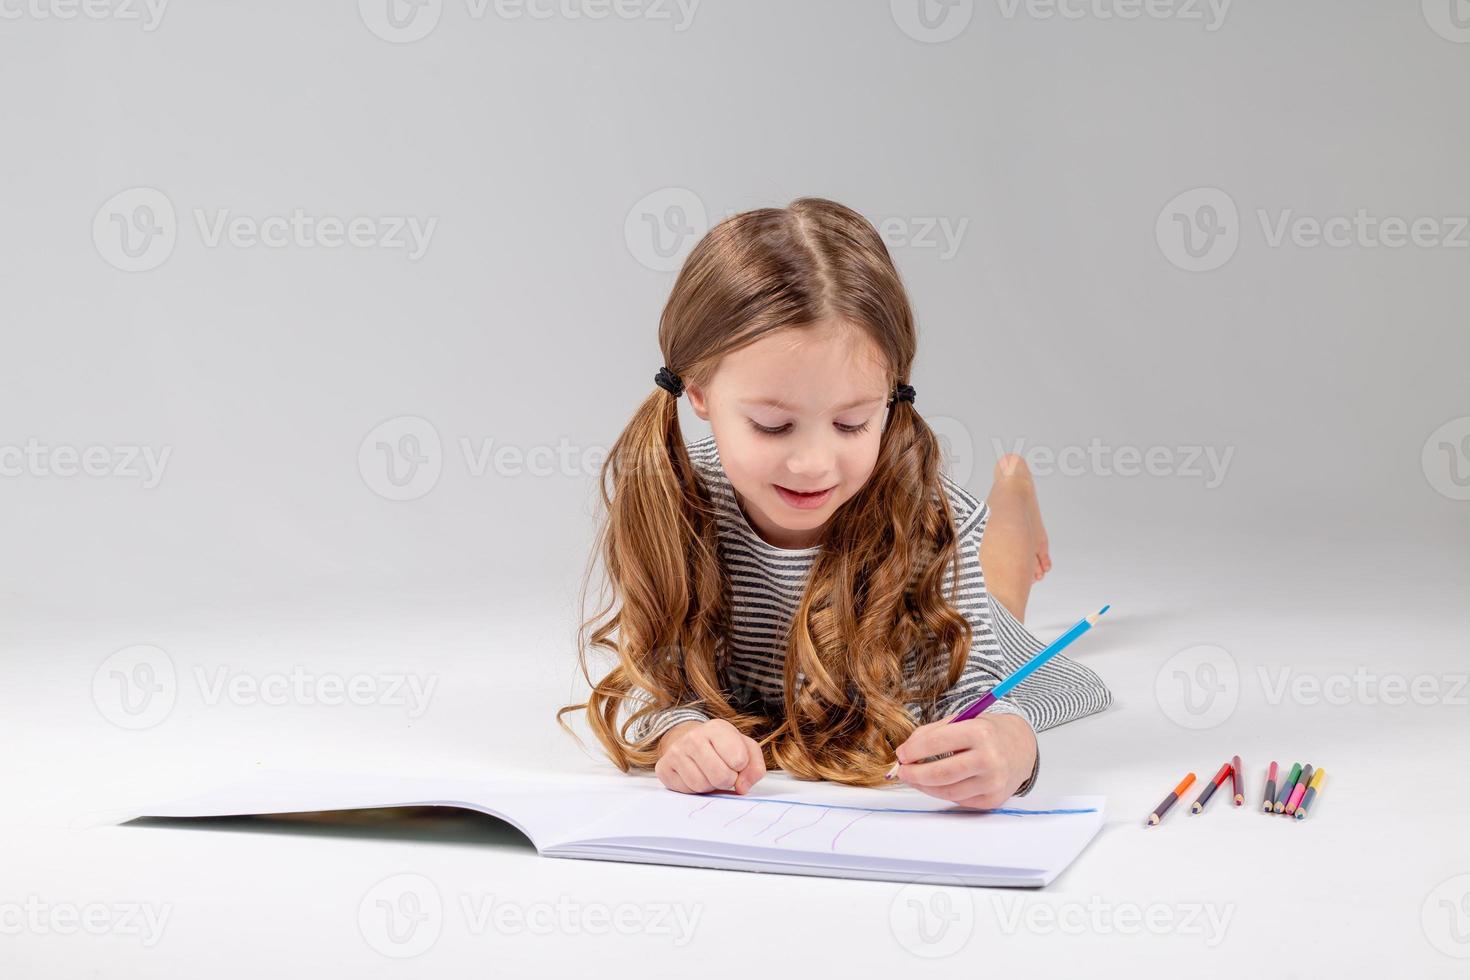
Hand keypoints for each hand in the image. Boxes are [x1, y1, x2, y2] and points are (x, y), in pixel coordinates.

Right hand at [654, 719, 766, 795]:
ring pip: (702, 786)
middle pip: (721, 776)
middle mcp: (694, 737)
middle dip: (727, 781)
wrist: (690, 742)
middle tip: (724, 773)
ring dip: (710, 786)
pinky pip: (686, 790)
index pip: (739, 759)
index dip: (741, 768)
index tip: (736, 762)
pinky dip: (694, 789)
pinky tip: (694, 775)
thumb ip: (755, 767)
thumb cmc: (723, 747)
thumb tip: (742, 788)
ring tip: (708, 773)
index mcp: (717, 728)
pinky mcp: (664, 767)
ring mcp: (676, 751)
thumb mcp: (746, 750)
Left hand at [892, 713, 1036, 808]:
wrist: (1021, 747)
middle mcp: (989, 759)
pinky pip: (959, 800)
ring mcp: (993, 782)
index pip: (937, 742)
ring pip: (947, 791)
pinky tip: (936, 784)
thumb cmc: (986, 732)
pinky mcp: (993, 800)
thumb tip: (904, 753)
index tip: (901, 754)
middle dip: (915, 774)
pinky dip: (942, 792)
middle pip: (941, 773)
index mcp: (980, 732)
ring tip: (915, 778)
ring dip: (925, 786)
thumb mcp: (961, 721)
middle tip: (902, 772)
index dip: (914, 750)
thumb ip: (931, 733)